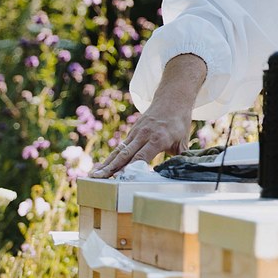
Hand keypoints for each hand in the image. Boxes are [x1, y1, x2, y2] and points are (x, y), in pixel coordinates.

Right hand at [90, 54, 206, 177]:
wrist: (172, 98)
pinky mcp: (132, 132)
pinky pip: (120, 147)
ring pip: (119, 151)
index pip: (141, 156)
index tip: (120, 179)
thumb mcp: (183, 140)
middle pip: (125, 154)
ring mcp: (136, 133)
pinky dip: (110, 158)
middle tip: (98, 178)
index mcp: (158, 138)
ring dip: (106, 164)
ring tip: (93, 175)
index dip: (130, 168)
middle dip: (111, 168)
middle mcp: (144, 135)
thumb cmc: (179, 122)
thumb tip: (182, 172)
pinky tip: (102, 168)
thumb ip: (180, 157)